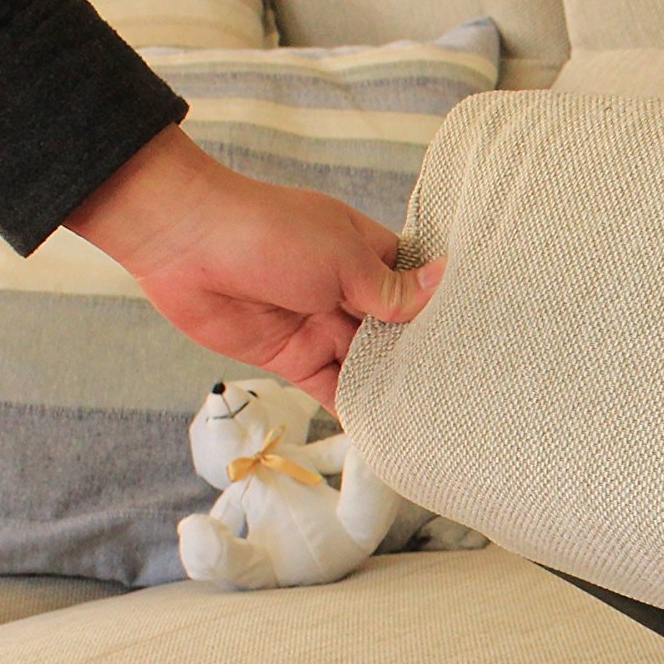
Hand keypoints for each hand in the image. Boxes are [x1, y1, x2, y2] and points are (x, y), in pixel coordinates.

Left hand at [66, 125, 441, 405]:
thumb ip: (389, 288)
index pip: (415, 287)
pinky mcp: (294, 358)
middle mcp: (349, 291)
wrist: (184, 244)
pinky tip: (385, 430)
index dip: (441, 312)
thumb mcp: (341, 259)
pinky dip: (355, 408)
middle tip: (466, 390)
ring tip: (435, 417)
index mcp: (366, 254)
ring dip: (391, 387)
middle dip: (420, 357)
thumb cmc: (268, 233)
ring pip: (367, 365)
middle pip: (395, 333)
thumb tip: (445, 282)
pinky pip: (332, 389)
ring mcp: (321, 326)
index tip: (479, 339)